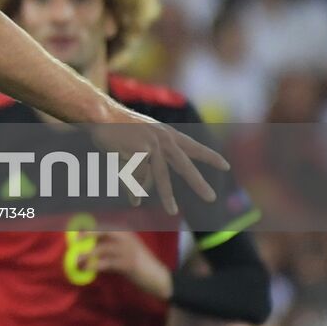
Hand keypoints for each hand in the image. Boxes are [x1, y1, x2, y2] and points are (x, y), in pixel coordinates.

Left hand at [79, 231, 172, 298]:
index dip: (89, 228)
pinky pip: (108, 263)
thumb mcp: (125, 250)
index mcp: (125, 232)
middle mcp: (126, 237)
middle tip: (74, 241)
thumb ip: (110, 246)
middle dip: (88, 234)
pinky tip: (87, 268)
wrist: (157, 277)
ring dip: (88, 254)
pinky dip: (95, 265)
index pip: (104, 226)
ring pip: (103, 248)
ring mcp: (128, 250)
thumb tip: (88, 246)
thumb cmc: (139, 263)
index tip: (76, 234)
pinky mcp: (128, 264)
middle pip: (104, 231)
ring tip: (77, 260)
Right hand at [88, 104, 227, 215]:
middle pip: (184, 165)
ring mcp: (152, 144)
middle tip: (212, 198)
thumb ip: (153, 155)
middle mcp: (163, 138)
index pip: (192, 146)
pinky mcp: (140, 151)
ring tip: (172, 211)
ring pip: (161, 177)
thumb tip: (155, 182)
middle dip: (198, 182)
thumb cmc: (116, 125)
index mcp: (166, 133)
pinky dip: (135, 189)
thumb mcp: (140, 136)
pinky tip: (134, 199)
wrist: (100, 114)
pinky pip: (139, 177)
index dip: (209, 156)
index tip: (226, 166)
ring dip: (167, 196)